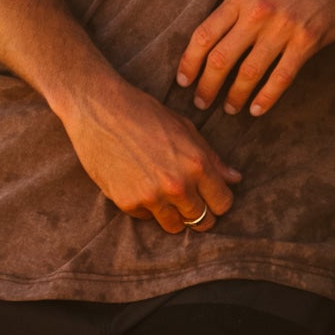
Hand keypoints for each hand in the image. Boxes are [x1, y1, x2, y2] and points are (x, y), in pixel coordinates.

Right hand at [57, 76, 241, 237]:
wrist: (99, 108)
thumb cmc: (145, 113)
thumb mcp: (185, 128)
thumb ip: (212, 158)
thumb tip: (235, 179)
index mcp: (197, 165)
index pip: (223, 203)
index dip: (219, 202)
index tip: (210, 198)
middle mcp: (178, 185)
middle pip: (202, 220)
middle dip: (199, 213)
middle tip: (189, 202)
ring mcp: (151, 197)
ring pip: (175, 226)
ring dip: (174, 215)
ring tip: (165, 196)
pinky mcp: (127, 203)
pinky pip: (146, 218)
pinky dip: (145, 208)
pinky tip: (138, 185)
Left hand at [177, 0, 334, 117]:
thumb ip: (236, 8)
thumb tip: (215, 38)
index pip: (204, 34)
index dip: (189, 62)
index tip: (184, 80)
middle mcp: (258, 13)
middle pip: (221, 58)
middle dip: (207, 86)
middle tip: (201, 102)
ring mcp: (283, 29)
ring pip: (249, 72)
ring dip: (235, 96)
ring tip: (229, 109)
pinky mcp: (306, 42)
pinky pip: (281, 78)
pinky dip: (266, 97)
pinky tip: (256, 109)